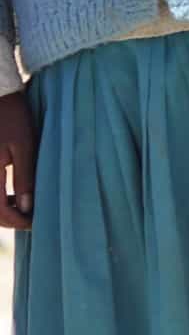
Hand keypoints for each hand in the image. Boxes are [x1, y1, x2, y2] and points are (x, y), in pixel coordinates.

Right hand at [0, 92, 33, 229]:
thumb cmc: (11, 116)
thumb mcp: (24, 146)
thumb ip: (25, 177)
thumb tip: (28, 208)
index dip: (18, 222)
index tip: (35, 222)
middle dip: (8, 218)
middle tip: (30, 215)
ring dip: (0, 209)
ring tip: (22, 203)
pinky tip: (10, 193)